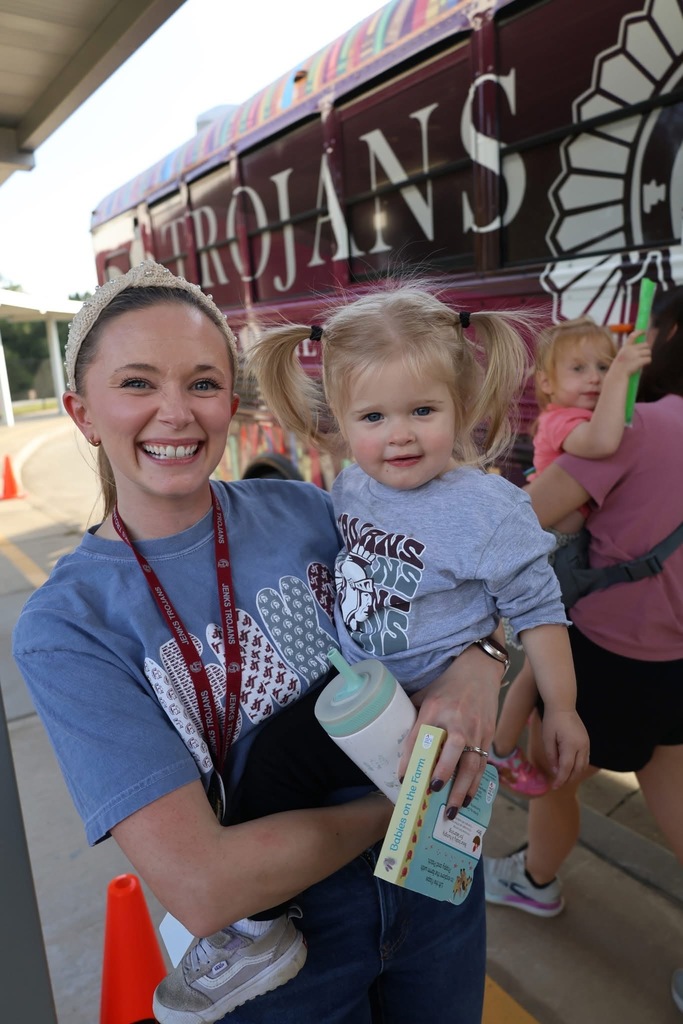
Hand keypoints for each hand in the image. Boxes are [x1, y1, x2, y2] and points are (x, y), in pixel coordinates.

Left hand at [398, 644, 503, 815]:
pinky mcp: (488, 734)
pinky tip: (468, 798)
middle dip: (443, 774)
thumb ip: (415, 718)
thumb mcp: (425, 695)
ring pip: (471, 763)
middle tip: (432, 793)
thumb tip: (398, 745)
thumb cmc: (447, 683)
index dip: (410, 759)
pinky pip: (482, 763)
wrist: (479, 668)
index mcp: (434, 708)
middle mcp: (456, 719)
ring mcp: (475, 728)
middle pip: (452, 750)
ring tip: (452, 810)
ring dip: (462, 789)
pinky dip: (475, 783)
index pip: (420, 736)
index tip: (403, 779)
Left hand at [540, 707, 589, 787]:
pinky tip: (571, 768)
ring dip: (575, 774)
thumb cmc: (552, 720)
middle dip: (568, 779)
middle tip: (558, 784)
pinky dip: (579, 766)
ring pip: (583, 765)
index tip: (554, 787)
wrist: (563, 705)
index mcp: (571, 745)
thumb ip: (551, 756)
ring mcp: (587, 743)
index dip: (560, 780)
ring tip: (564, 778)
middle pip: (577, 770)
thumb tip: (556, 771)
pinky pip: (585, 758)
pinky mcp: (587, 741)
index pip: (566, 768)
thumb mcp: (547, 738)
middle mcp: (582, 746)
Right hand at [610, 333, 651, 377]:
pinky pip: (649, 359)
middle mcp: (630, 349)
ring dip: (647, 356)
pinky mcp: (640, 361)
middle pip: (645, 345)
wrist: (617, 376)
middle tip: (643, 355)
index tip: (644, 331)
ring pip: (648, 352)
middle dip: (646, 349)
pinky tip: (643, 365)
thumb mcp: (622, 356)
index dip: (639, 332)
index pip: (633, 336)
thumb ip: (629, 351)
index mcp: (625, 347)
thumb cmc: (619, 368)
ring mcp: (635, 355)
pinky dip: (648, 362)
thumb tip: (642, 348)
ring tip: (642, 361)